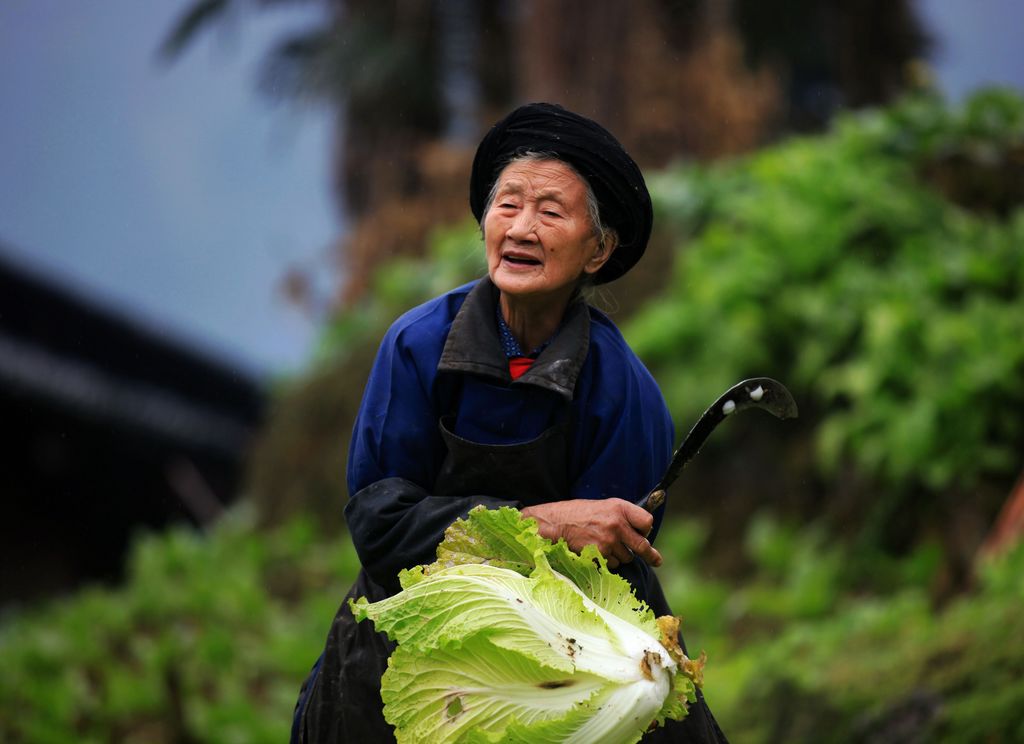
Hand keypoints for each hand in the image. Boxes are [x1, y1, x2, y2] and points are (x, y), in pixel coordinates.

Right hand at [520, 498, 661, 568]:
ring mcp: (609, 541)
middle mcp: (617, 524)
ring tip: (604, 545)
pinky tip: (596, 551)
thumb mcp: (604, 506)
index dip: (645, 529)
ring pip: (626, 558)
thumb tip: (642, 533)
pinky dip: (608, 561)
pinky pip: (612, 565)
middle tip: (656, 560)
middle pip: (643, 545)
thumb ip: (623, 516)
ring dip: (620, 556)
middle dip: (650, 555)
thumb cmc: (579, 513)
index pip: (647, 521)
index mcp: (619, 508)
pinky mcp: (600, 555)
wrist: (555, 522)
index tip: (643, 532)